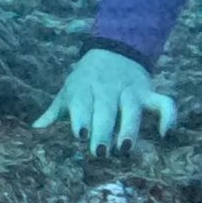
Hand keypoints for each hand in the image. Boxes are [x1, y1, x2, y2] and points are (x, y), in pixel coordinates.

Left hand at [34, 48, 176, 154]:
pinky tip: (165, 133)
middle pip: (106, 109)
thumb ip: (53, 113)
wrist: (114, 50)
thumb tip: (33, 131)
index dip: (81, 118)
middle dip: (103, 130)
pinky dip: (168, 115)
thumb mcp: (67, 92)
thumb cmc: (84, 81)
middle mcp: (107, 88)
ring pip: (132, 108)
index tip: (80, 134)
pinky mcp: (149, 92)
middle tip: (100, 152)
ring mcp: (130, 90)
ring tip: (125, 148)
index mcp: (83, 88)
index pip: (82, 103)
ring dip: (129, 128)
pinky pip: (164, 102)